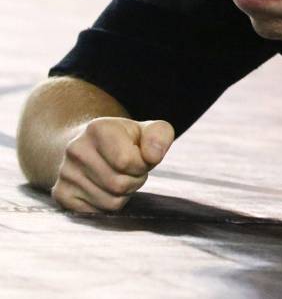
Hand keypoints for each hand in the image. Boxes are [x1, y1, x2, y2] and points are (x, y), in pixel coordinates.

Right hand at [51, 118, 174, 212]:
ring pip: (111, 202)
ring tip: (118, 176)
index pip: (128, 162)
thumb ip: (159, 135)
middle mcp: (76, 149)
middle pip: (120, 185)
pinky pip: (97, 213)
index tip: (139, 156)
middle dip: (135, 180)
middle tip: (130, 170)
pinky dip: (108, 205)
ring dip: (124, 194)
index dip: (143, 164)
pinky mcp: (61, 194)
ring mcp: (65, 173)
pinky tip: (104, 187)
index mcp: (98, 128)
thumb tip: (153, 156)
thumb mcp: (147, 130)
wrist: (87, 146)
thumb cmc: (125, 140)